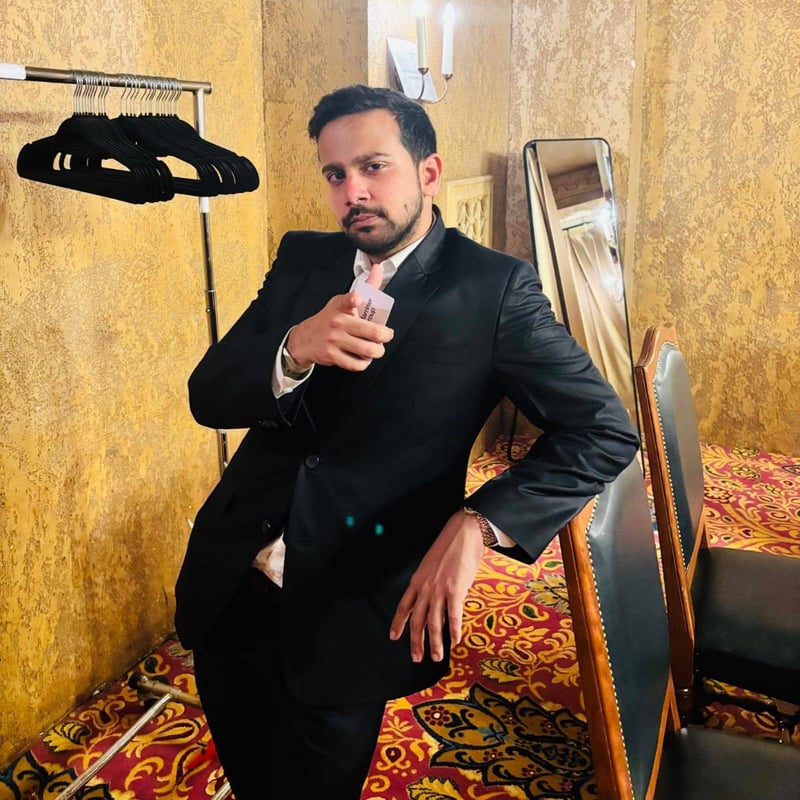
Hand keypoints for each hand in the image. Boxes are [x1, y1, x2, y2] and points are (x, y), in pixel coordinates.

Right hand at [286, 264, 391, 370]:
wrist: (306, 338)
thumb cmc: (330, 319)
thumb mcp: (343, 301)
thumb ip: (366, 287)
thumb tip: (379, 268)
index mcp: (341, 306)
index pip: (346, 300)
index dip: (353, 299)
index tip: (356, 299)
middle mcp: (338, 323)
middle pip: (372, 333)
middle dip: (386, 336)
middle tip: (386, 336)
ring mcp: (334, 340)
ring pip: (367, 350)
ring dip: (377, 351)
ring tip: (377, 348)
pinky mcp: (332, 356)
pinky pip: (357, 364)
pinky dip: (364, 363)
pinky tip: (364, 358)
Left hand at [389, 510, 485, 662]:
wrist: (462, 532)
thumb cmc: (450, 547)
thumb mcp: (432, 566)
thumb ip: (431, 584)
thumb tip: (438, 601)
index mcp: (417, 581)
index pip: (404, 607)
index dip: (398, 624)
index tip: (393, 637)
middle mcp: (425, 587)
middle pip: (417, 620)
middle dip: (416, 641)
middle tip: (416, 657)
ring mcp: (440, 590)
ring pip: (434, 623)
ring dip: (435, 643)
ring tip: (436, 656)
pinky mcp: (456, 590)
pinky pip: (454, 616)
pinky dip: (455, 631)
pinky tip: (455, 641)